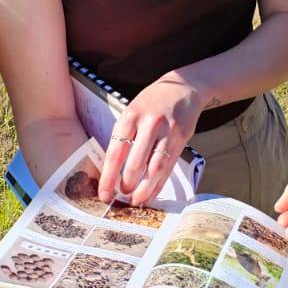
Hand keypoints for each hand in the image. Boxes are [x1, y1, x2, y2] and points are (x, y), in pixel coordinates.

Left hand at [99, 72, 206, 205]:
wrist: (184, 88)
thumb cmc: (152, 103)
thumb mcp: (132, 112)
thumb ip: (124, 136)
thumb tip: (113, 170)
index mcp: (130, 116)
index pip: (116, 152)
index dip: (109, 177)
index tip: (104, 193)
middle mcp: (149, 123)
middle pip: (136, 163)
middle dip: (127, 185)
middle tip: (121, 197)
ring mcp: (168, 131)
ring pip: (155, 167)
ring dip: (145, 188)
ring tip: (137, 200)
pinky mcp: (182, 138)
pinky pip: (169, 166)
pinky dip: (160, 183)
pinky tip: (152, 192)